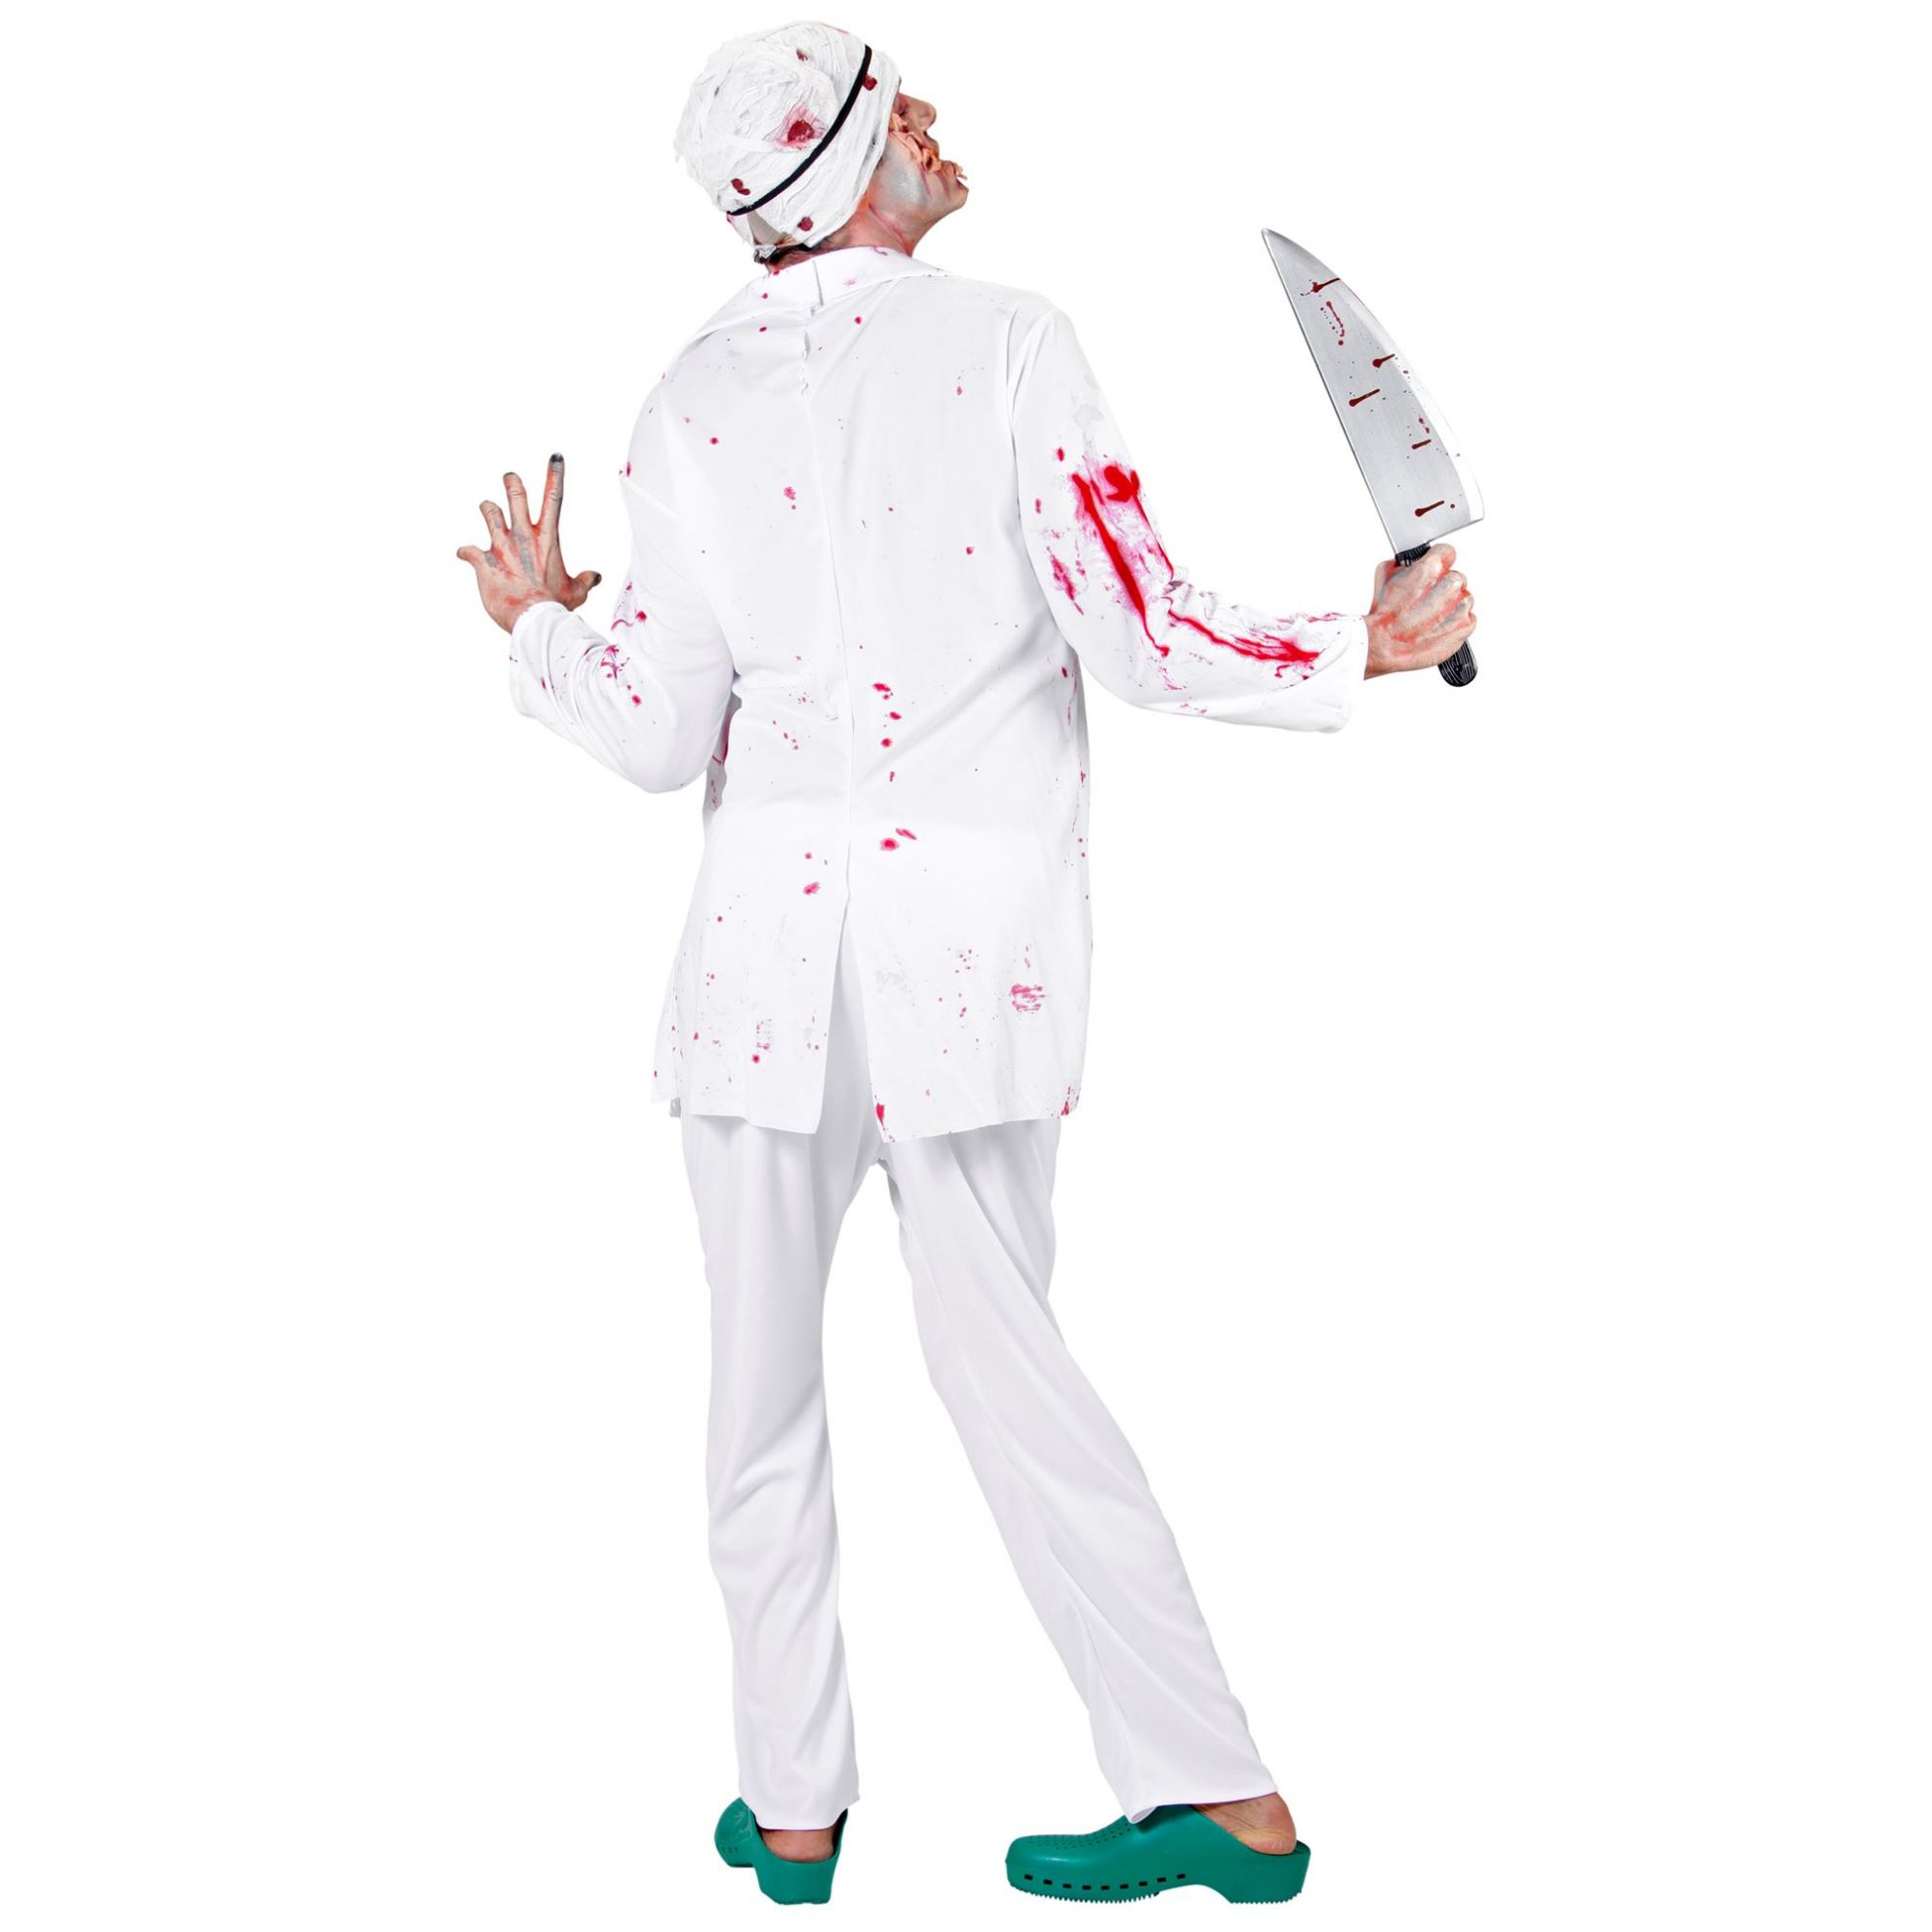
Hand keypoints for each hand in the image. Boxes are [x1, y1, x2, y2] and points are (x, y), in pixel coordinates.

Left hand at [457, 454, 600, 633]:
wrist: (533, 618)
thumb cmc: (556, 605)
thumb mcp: (576, 593)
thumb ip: (585, 580)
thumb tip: (594, 576)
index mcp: (548, 539)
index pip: (554, 498)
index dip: (554, 474)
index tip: (555, 456)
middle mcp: (523, 536)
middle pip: (516, 496)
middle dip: (513, 483)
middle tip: (511, 478)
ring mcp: (502, 547)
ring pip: (489, 512)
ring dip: (488, 508)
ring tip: (488, 508)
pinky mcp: (484, 562)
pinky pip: (468, 550)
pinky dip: (466, 552)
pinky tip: (464, 554)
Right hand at [1364, 544, 1475, 677]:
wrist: (1385, 646)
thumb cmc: (1384, 616)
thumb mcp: (1384, 577)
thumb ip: (1404, 564)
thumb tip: (1410, 564)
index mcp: (1432, 568)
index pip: (1447, 552)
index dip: (1438, 562)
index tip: (1433, 570)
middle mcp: (1450, 585)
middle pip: (1456, 577)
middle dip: (1443, 586)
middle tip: (1426, 600)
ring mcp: (1460, 607)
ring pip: (1464, 598)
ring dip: (1451, 605)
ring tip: (1431, 616)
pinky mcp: (1465, 626)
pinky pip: (1468, 618)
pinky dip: (1455, 623)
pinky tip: (1437, 626)